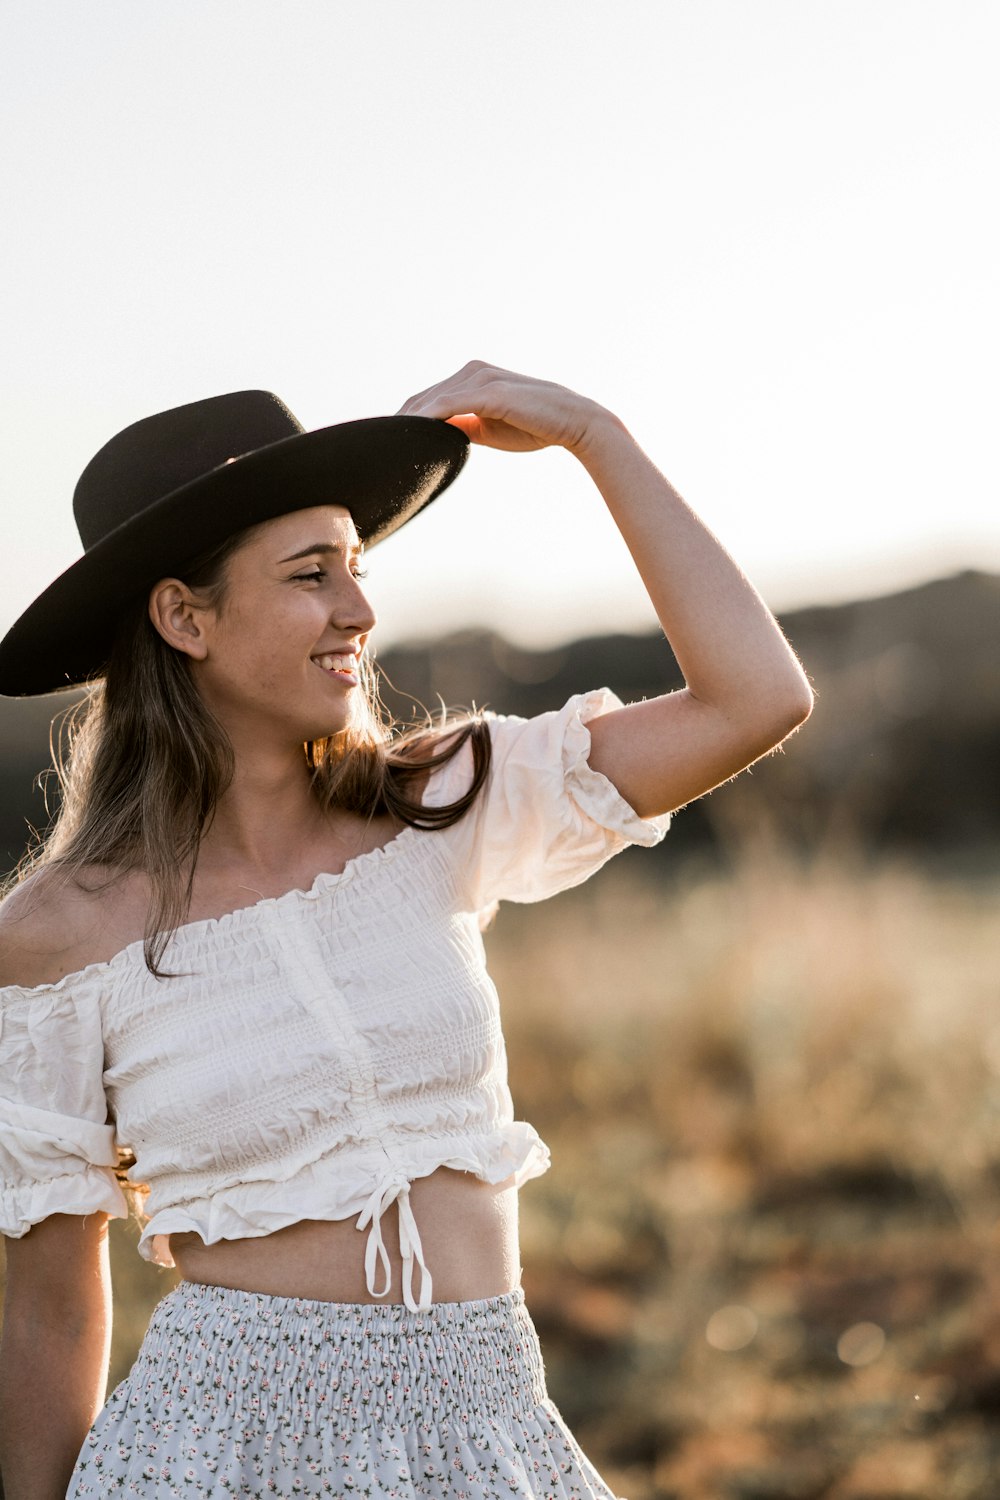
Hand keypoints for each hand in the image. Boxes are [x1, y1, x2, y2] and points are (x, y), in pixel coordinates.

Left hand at [398, 361, 617, 454]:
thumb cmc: (535, 427)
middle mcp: (472, 371)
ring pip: (430, 402)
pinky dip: (426, 420)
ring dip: (407, 424)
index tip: (386, 444)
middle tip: (374, 448)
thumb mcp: (488, 429)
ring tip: (386, 446)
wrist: (574, 423)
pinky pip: (448, 406)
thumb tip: (437, 437)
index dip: (405, 421)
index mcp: (471, 378)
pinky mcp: (489, 391)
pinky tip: (410, 436)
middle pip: (422, 399)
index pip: (427, 400)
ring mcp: (480, 378)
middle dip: (398, 423)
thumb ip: (462, 427)